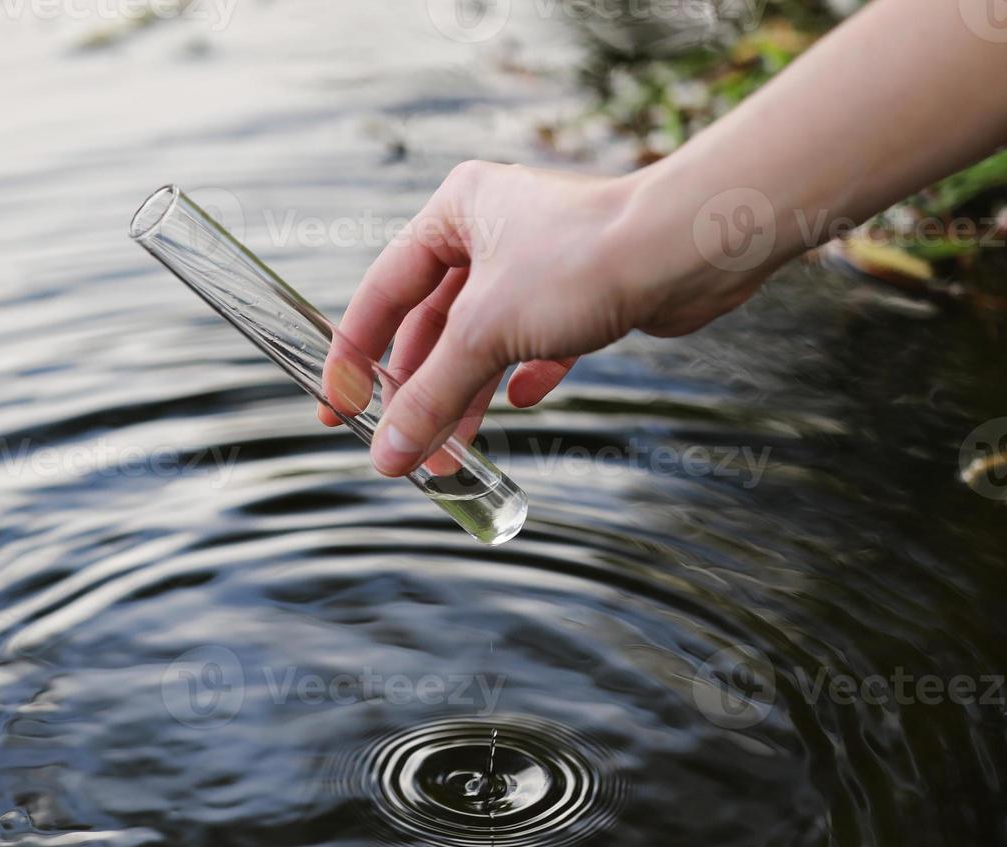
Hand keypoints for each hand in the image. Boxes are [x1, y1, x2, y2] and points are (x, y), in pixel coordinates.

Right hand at [320, 161, 765, 475]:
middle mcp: (491, 229)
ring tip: (452, 455)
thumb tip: (387, 456)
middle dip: (418, 390)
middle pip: (431, 324)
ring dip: (465, 396)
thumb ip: (429, 397)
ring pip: (482, 339)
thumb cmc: (582, 262)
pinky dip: (521, 374)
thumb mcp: (485, 335)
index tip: (337, 407)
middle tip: (400, 447)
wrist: (688, 250)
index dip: (354, 356)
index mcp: (453, 212)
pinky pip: (534, 341)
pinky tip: (521, 401)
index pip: (381, 292)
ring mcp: (537, 260)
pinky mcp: (580, 289)